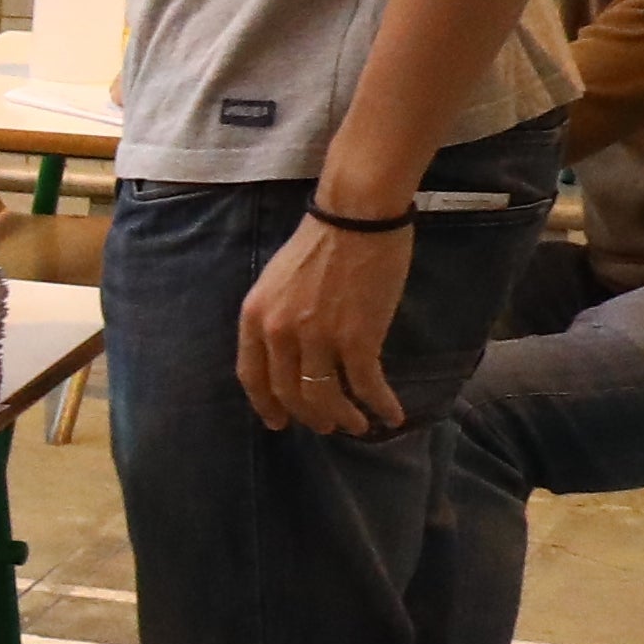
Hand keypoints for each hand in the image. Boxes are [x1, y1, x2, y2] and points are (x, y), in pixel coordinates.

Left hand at [236, 199, 420, 434]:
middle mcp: (279, 333)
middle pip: (289, 393)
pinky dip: (380, 405)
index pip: (253, 376)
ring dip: (342, 417)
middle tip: (326, 426)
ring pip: (324, 397)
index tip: (277, 422)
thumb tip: (289, 353)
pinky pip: (365, 385)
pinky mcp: (357, 338)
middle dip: (309, 416)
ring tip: (356, 426)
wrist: (357, 217)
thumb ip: (276, 318)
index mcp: (255, 317)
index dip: (266, 404)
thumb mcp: (277, 282)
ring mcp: (317, 338)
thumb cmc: (321, 242)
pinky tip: (390, 415)